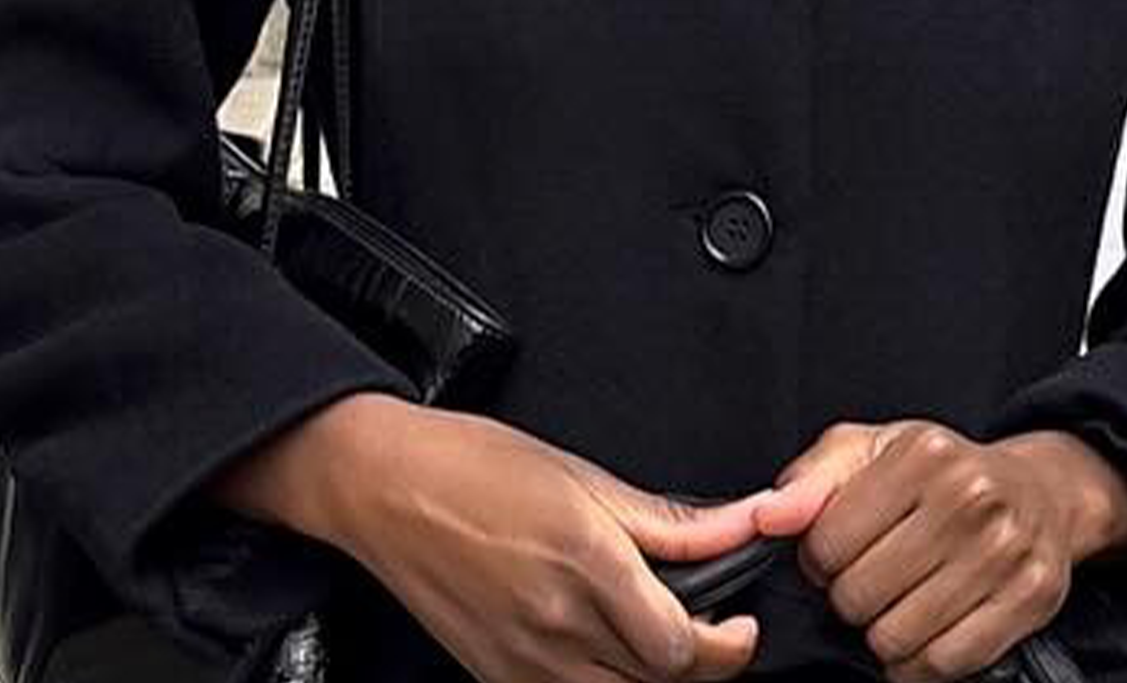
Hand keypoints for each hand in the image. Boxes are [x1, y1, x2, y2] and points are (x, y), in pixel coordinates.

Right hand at [216, 394, 763, 682]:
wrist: (383, 488)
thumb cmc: (472, 467)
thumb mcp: (583, 477)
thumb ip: (669, 520)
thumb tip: (743, 525)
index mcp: (586, 564)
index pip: (683, 647)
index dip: (727, 643)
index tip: (739, 623)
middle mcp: (555, 624)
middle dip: (703, 665)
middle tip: (714, 631)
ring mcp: (521, 662)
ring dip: (652, 681)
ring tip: (658, 642)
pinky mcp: (495, 679)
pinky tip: (606, 654)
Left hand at [747, 421, 1126, 682]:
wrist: (1040, 491)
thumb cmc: (943, 475)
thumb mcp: (871, 452)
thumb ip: (811, 480)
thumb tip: (768, 517)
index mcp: (923, 454)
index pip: (827, 542)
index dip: (817, 560)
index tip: (836, 555)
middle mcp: (970, 497)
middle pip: (859, 595)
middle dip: (851, 598)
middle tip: (870, 582)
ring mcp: (1006, 550)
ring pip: (897, 636)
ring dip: (883, 634)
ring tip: (897, 605)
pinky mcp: (1033, 597)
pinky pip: (946, 662)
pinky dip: (921, 663)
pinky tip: (922, 634)